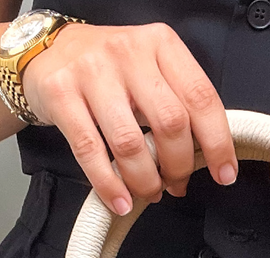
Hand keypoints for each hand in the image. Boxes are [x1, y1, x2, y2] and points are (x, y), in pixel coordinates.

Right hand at [22, 22, 237, 213]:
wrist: (45, 52)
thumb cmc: (108, 70)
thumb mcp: (150, 70)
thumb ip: (178, 103)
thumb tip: (204, 157)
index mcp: (161, 44)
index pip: (201, 98)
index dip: (217, 143)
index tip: (224, 174)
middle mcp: (129, 52)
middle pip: (170, 123)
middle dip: (179, 166)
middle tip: (177, 185)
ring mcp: (92, 72)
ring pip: (130, 142)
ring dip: (145, 180)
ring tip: (149, 193)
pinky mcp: (61, 94)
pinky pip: (90, 150)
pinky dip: (109, 184)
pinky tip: (121, 200)